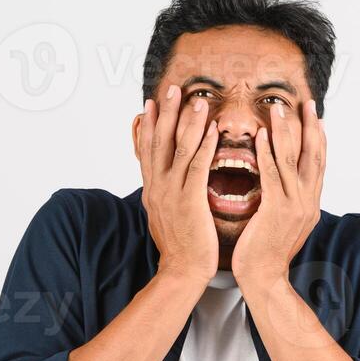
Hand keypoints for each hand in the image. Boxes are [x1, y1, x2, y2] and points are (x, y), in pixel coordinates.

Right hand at [138, 84, 219, 284]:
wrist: (181, 271)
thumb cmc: (179, 247)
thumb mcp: (165, 216)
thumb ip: (164, 196)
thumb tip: (162, 185)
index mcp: (152, 190)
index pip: (148, 150)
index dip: (150, 125)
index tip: (151, 103)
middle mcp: (158, 187)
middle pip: (160, 142)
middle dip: (166, 113)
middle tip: (172, 88)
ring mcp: (172, 193)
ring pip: (179, 149)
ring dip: (189, 122)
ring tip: (197, 100)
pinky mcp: (189, 201)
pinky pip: (197, 167)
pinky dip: (204, 146)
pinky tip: (212, 130)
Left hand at [231, 98, 325, 287]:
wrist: (264, 279)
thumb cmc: (267, 254)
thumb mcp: (285, 225)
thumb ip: (288, 204)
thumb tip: (285, 188)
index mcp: (310, 205)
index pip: (319, 165)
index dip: (319, 139)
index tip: (317, 118)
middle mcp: (308, 202)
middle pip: (313, 156)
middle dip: (310, 127)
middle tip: (308, 103)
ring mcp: (294, 206)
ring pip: (292, 160)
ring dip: (286, 132)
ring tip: (279, 109)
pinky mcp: (276, 210)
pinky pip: (272, 175)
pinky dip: (268, 153)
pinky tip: (262, 136)